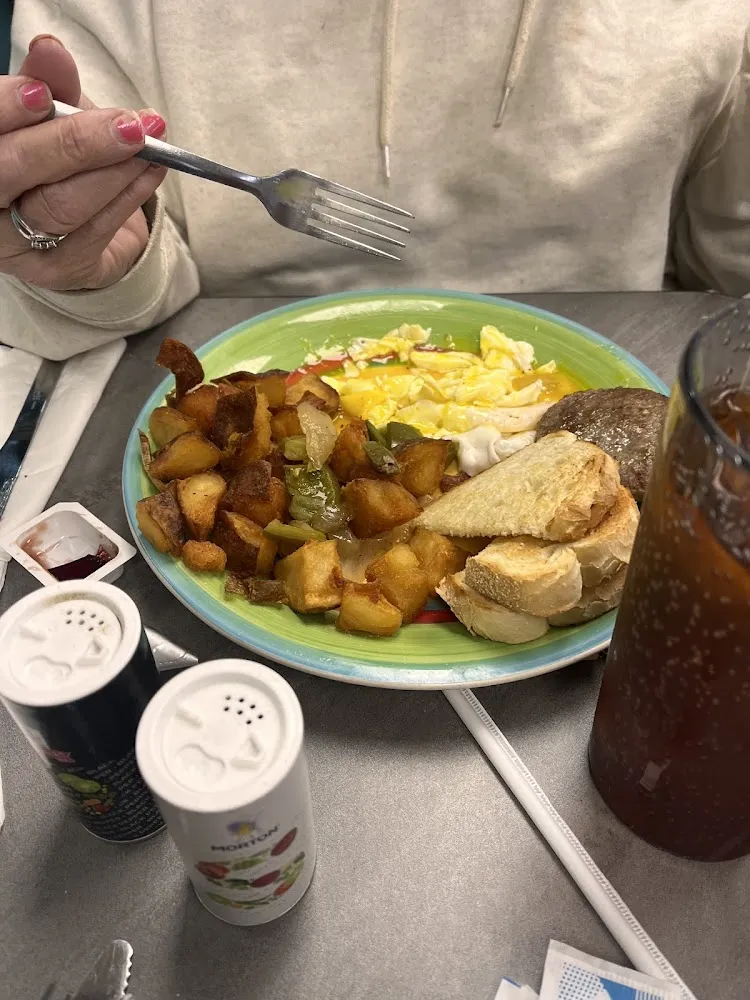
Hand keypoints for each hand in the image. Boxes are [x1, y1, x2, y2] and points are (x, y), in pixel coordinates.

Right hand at [0, 35, 167, 290]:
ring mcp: (15, 245)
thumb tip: (51, 51)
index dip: (5, 109)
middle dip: (72, 142)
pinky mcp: (55, 268)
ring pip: (58, 206)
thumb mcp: (48, 113)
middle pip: (14, 171)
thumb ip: (48, 83)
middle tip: (126, 124)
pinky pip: (94, 230)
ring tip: (147, 141)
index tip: (44, 94)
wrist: (77, 223)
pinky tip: (150, 170)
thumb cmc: (52, 156)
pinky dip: (128, 195)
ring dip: (112, 170)